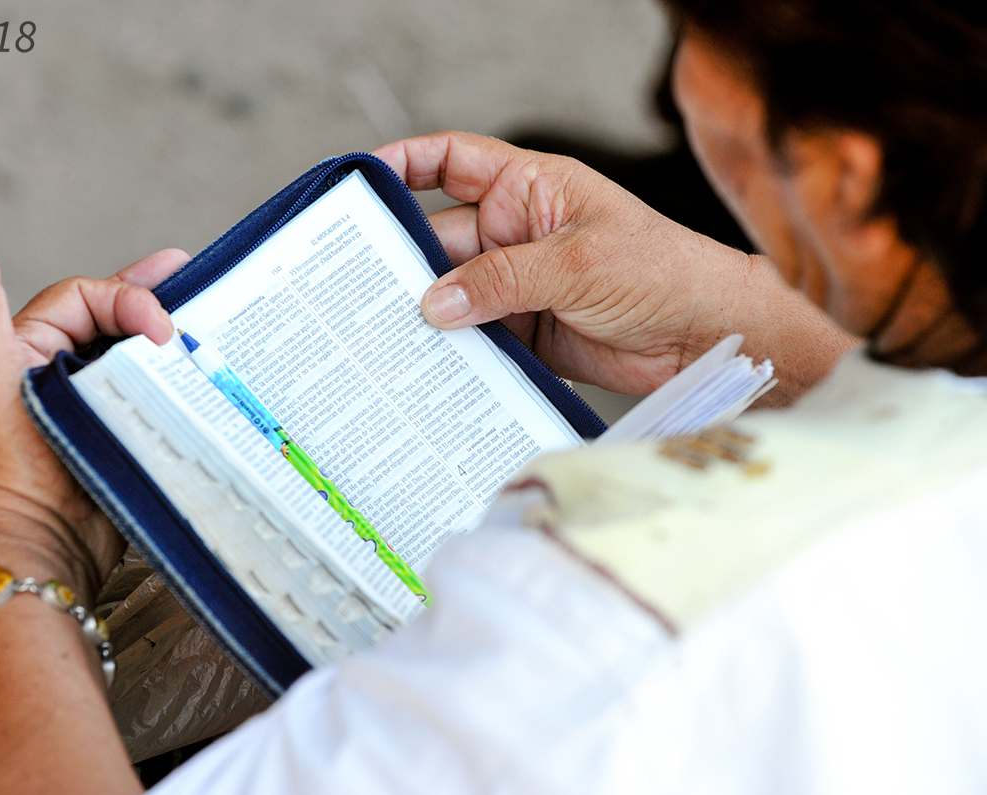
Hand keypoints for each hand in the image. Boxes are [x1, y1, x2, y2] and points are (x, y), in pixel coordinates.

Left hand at [0, 207, 183, 600]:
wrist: (42, 549)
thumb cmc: (6, 467)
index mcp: (23, 348)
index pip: (83, 297)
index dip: (124, 298)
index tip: (160, 328)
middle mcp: (55, 373)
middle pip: (113, 319)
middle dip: (154, 299)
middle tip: (196, 281)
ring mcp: (89, 406)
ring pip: (135, 356)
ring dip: (170, 340)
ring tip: (210, 324)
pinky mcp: (118, 437)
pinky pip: (151, 396)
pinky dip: (177, 382)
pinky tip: (205, 376)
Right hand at [373, 131, 856, 400]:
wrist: (703, 335)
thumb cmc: (659, 271)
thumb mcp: (576, 263)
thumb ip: (502, 280)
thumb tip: (435, 302)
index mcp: (529, 188)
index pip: (453, 162)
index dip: (406, 163)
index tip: (362, 180)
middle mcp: (516, 232)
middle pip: (440, 238)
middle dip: (405, 260)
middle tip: (360, 284)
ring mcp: (518, 285)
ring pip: (453, 294)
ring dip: (427, 313)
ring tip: (385, 331)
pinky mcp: (525, 333)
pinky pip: (476, 338)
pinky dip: (453, 352)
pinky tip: (427, 364)